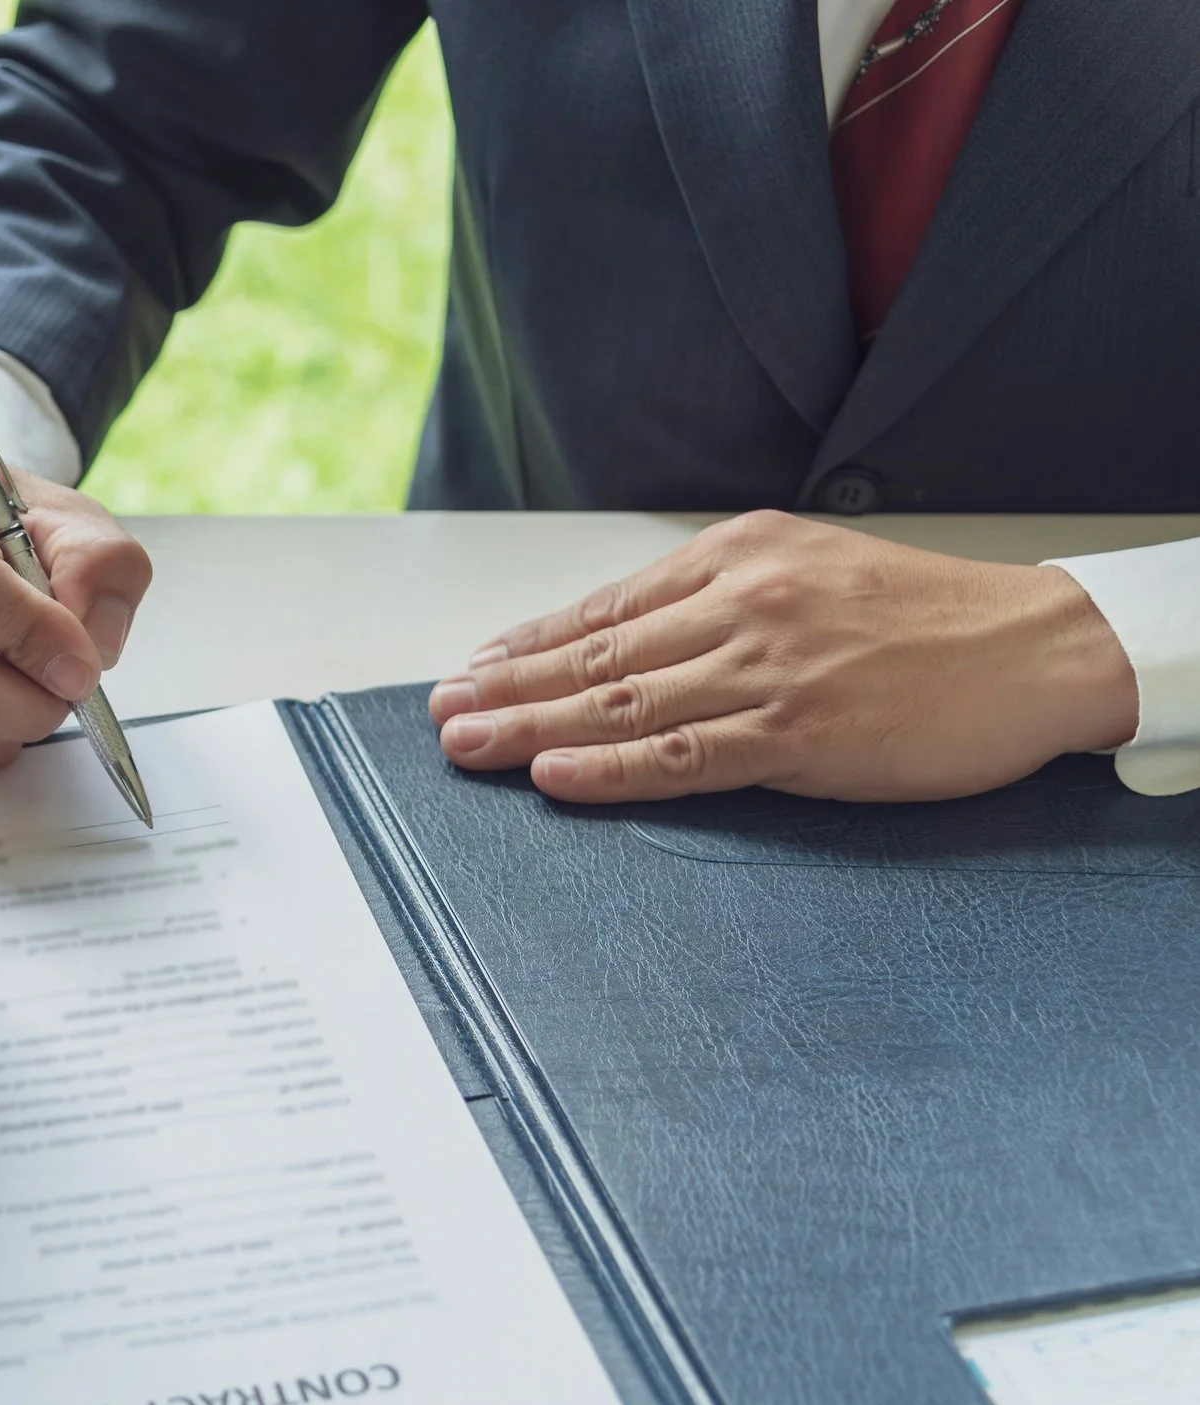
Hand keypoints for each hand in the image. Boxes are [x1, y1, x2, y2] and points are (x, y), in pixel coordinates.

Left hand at [426, 511, 1138, 802]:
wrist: (1039, 647)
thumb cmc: (930, 617)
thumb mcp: (812, 571)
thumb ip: (724, 601)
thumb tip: (632, 643)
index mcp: (740, 556)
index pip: (607, 607)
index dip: (529, 643)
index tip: (472, 667)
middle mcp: (742, 603)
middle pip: (596, 653)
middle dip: (506, 686)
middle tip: (440, 712)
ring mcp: (767, 668)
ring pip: (622, 702)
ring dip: (531, 726)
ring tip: (467, 744)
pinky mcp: (799, 732)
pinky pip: (683, 754)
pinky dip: (608, 767)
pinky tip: (554, 775)